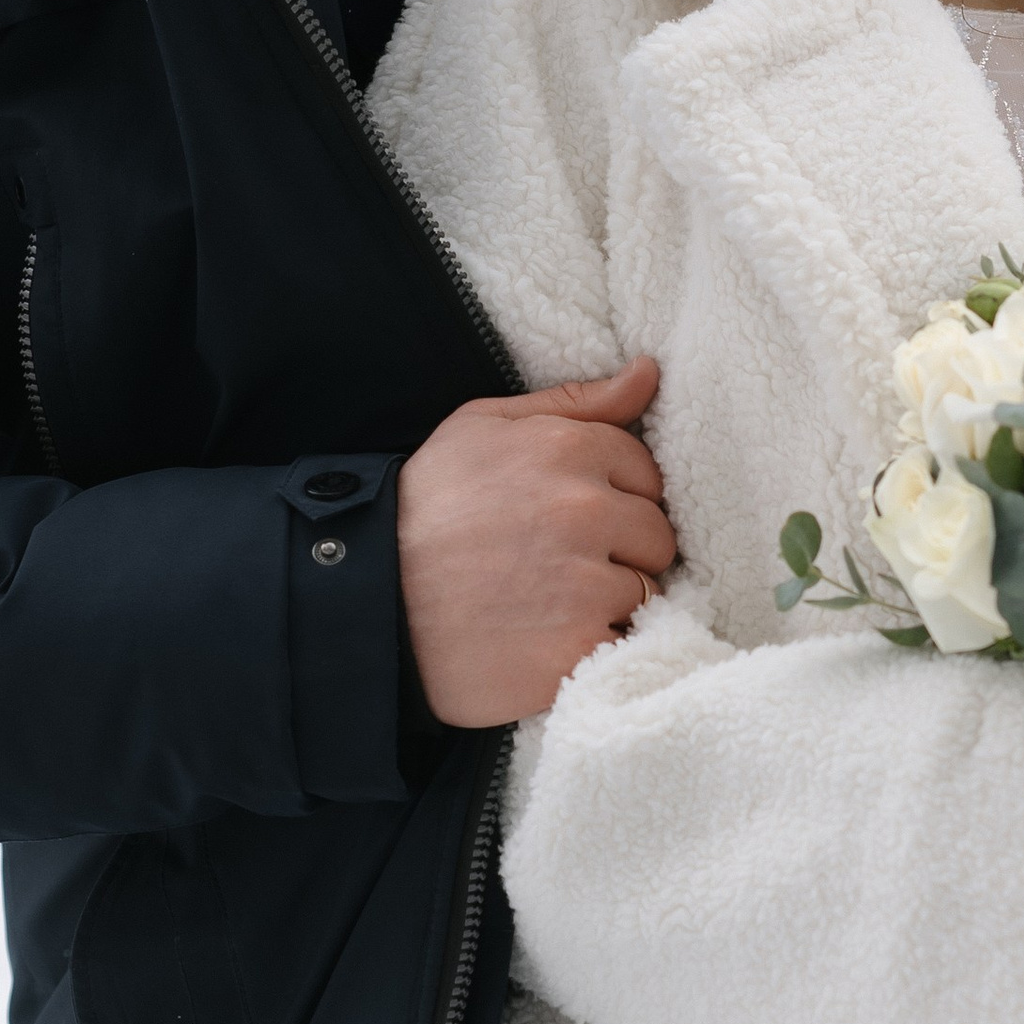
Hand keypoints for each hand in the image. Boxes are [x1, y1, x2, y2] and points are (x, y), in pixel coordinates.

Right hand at [400, 356, 676, 726]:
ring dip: (610, 604)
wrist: (366, 600)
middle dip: (619, 552)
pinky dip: (601, 650)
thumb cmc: (425, 507)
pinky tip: (554, 644)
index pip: (645, 474)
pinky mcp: (577, 651)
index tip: (568, 521)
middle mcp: (584, 511)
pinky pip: (628, 646)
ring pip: (646, 593)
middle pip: (656, 536)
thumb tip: (648, 372)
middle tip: (557, 568)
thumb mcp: (483, 427)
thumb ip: (576, 401)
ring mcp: (584, 586)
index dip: (613, 499)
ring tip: (549, 607)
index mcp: (568, 449)